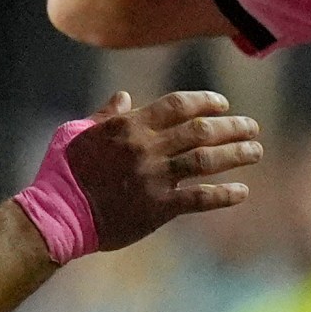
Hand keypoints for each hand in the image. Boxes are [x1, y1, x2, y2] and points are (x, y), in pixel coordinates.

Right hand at [67, 90, 262, 249]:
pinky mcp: (157, 207)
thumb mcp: (74, 133)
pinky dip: (224, 195)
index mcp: (128, 127)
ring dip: (237, 154)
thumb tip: (125, 96)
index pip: (178, 105)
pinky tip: (242, 192)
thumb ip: (105, 115)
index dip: (206, 101)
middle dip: (233, 127)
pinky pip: (200, 198)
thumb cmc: (61, 172)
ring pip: (207, 160)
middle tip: (251, 128)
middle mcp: (146, 148)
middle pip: (202, 130)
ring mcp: (154, 177)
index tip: (223, 105)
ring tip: (255, 152)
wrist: (55, 214)